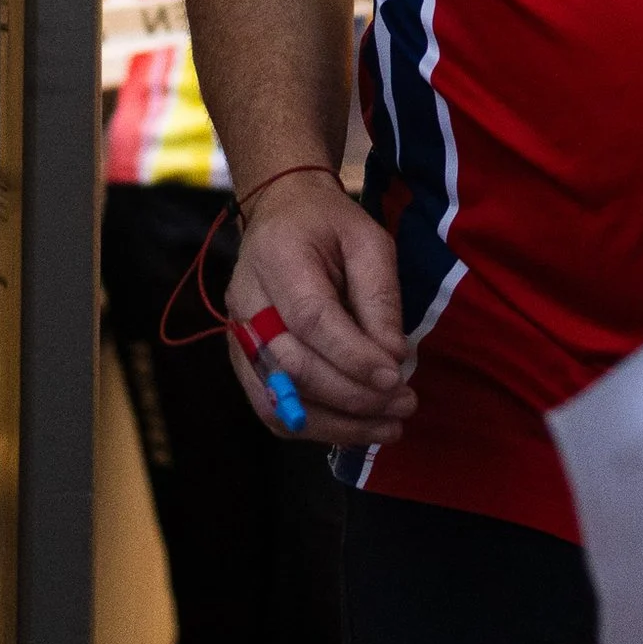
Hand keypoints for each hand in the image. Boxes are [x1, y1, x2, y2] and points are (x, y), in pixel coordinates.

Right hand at [226, 175, 414, 451]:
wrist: (280, 214)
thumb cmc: (328, 224)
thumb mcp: (368, 240)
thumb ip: (379, 296)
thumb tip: (393, 357)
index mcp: (277, 257)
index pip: (310, 318)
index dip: (353, 356)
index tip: (396, 377)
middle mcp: (246, 301)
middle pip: (292, 365)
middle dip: (353, 396)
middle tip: (405, 404)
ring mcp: (237, 335)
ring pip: (276, 399)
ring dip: (336, 424)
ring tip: (388, 427)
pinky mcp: (242, 360)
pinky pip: (269, 408)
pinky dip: (313, 427)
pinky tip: (354, 429)